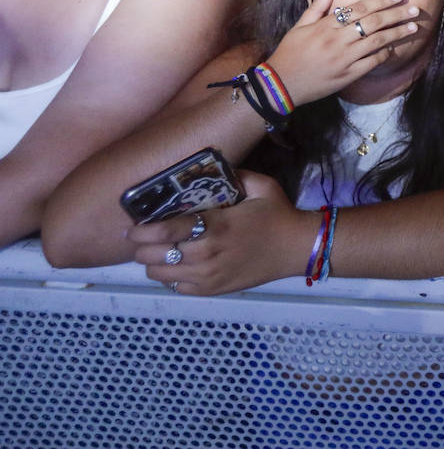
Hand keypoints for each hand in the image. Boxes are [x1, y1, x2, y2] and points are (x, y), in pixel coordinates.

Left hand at [127, 171, 311, 294]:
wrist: (297, 248)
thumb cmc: (277, 214)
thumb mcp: (261, 186)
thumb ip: (234, 175)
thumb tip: (210, 168)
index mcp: (215, 227)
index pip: (165, 231)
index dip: (142, 230)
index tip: (132, 227)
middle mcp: (206, 254)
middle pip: (154, 255)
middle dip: (142, 246)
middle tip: (143, 238)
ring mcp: (208, 276)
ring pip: (160, 274)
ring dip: (153, 262)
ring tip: (156, 252)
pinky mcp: (212, 290)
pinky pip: (175, 288)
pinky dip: (169, 277)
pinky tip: (175, 265)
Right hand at [266, 0, 424, 105]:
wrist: (281, 84)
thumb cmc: (290, 53)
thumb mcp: (299, 27)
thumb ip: (317, 8)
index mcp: (326, 25)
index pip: (359, 8)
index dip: (380, 1)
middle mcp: (337, 40)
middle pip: (373, 22)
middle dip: (396, 14)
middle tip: (414, 9)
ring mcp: (344, 58)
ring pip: (377, 41)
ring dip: (397, 33)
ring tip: (413, 26)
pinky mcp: (347, 75)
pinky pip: (372, 62)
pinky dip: (385, 54)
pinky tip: (395, 48)